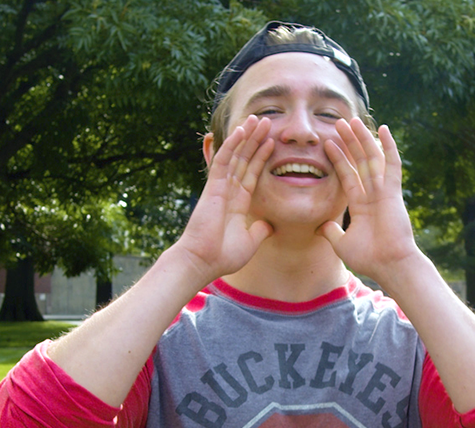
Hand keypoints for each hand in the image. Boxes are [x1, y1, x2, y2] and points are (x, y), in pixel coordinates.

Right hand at [176, 115, 275, 283]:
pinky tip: (241, 130)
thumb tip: (269, 225)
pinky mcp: (213, 186)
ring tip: (258, 118)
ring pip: (235, 155)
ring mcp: (220, 186)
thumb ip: (259, 230)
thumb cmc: (222, 255)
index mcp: (238, 202)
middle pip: (245, 159)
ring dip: (246, 136)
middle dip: (256, 140)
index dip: (262, 157)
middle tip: (266, 121)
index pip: (252, 173)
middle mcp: (229, 190)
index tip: (272, 142)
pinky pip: (224, 160)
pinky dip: (232, 144)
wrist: (203, 261)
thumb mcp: (250, 241)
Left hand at [317, 119, 419, 283]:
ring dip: (362, 139)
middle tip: (339, 123)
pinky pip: (392, 165)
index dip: (338, 158)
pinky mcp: (393, 192)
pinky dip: (389, 147)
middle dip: (349, 142)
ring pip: (372, 158)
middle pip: (359, 161)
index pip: (347, 175)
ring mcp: (384, 191)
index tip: (328, 143)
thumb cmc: (369, 258)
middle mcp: (373, 194)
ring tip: (352, 120)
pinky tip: (383, 129)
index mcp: (361, 204)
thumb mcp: (342, 243)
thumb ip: (332, 232)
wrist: (389, 265)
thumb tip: (321, 225)